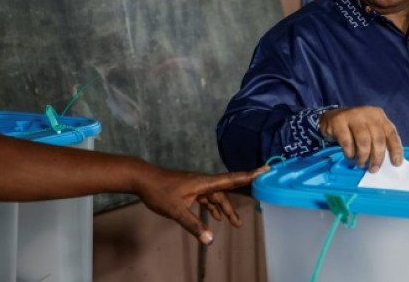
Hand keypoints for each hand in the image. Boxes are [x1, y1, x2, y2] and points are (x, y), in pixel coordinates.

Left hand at [136, 165, 267, 244]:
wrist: (143, 180)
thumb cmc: (159, 192)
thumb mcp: (176, 211)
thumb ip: (194, 225)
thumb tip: (210, 239)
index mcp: (204, 183)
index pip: (232, 179)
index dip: (249, 175)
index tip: (265, 169)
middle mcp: (203, 182)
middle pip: (225, 193)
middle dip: (234, 207)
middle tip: (241, 222)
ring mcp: (196, 185)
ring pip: (216, 196)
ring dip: (224, 208)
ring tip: (233, 223)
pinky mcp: (190, 189)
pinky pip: (207, 197)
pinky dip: (213, 206)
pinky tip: (215, 217)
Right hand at [319, 106, 403, 172]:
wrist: (331, 117)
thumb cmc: (355, 128)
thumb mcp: (370, 129)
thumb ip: (379, 140)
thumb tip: (389, 161)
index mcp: (378, 115)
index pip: (391, 133)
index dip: (395, 149)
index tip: (396, 163)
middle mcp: (367, 113)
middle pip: (378, 138)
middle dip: (377, 157)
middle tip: (373, 168)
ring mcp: (352, 116)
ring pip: (364, 141)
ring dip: (363, 157)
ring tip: (361, 164)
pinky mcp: (339, 122)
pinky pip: (347, 142)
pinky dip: (350, 153)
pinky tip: (350, 156)